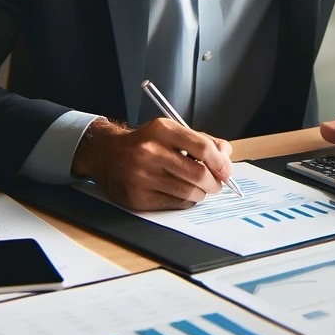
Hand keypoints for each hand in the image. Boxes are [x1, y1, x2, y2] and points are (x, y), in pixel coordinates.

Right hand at [71, 117, 233, 210]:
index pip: (203, 147)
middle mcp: (150, 151)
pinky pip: (174, 204)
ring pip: (188, 192)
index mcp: (162, 130)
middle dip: (214, 182)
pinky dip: (185, 201)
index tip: (226, 170)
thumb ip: (202, 141)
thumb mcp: (172, 132)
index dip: (220, 162)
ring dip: (201, 193)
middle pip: (198, 174)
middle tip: (216, 184)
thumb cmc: (147, 143)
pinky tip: (181, 193)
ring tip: (198, 188)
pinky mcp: (137, 196)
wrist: (108, 155)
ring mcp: (142, 175)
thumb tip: (226, 155)